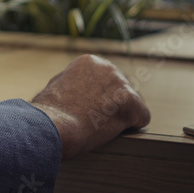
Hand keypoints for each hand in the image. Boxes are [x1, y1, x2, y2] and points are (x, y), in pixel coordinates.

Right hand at [30, 54, 149, 158]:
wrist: (54, 124)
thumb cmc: (51, 112)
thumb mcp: (57, 86)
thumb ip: (73, 82)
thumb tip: (75, 86)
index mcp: (89, 62)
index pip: (107, 79)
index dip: (101, 98)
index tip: (91, 109)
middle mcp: (107, 66)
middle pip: (123, 88)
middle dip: (115, 104)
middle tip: (100, 120)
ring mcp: (120, 82)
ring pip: (134, 102)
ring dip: (123, 115)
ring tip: (105, 126)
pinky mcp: (130, 101)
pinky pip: (142, 116)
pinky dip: (133, 127)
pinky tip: (116, 130)